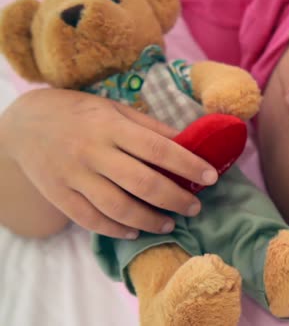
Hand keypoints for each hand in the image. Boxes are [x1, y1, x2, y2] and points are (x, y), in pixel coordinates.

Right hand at [0, 89, 218, 238]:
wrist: (25, 124)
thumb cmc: (81, 114)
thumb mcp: (115, 110)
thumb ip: (150, 127)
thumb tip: (190, 142)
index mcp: (111, 126)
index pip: (158, 148)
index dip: (187, 164)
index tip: (211, 176)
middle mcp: (93, 152)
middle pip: (142, 183)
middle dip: (175, 199)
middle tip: (194, 207)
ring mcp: (74, 176)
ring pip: (118, 208)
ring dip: (150, 220)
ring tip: (170, 223)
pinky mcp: (59, 195)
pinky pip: (91, 220)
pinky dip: (117, 229)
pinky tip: (136, 230)